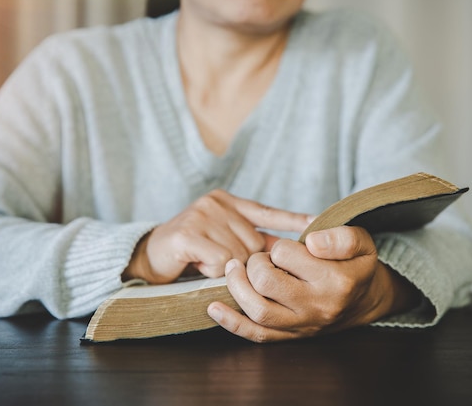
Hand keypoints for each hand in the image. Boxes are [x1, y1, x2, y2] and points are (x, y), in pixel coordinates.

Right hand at [122, 189, 312, 283]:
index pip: (267, 211)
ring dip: (224, 268)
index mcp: (228, 201)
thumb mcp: (225, 239)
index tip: (318, 222)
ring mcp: (201, 216)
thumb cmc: (194, 249)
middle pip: (254, 243)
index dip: (293, 219)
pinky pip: (219, 262)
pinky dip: (211, 271)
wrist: (152, 255)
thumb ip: (253, 240)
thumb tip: (289, 249)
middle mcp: (216, 203)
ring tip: (204, 261)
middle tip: (219, 260)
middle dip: (243, 261)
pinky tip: (197, 264)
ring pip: (237, 256)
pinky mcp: (187, 233)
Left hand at [207, 226, 420, 341]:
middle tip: (260, 256)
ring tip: (235, 269)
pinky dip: (232, 322)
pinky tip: (214, 307)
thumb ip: (341, 236)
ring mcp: (301, 325)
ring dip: (238, 287)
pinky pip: (257, 334)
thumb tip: (312, 241)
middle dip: (254, 263)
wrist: (364, 300)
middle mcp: (317, 306)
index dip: (279, 246)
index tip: (287, 247)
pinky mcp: (290, 336)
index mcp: (335, 280)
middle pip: (266, 282)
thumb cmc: (356, 265)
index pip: (287, 255)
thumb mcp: (361, 242)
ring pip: (258, 310)